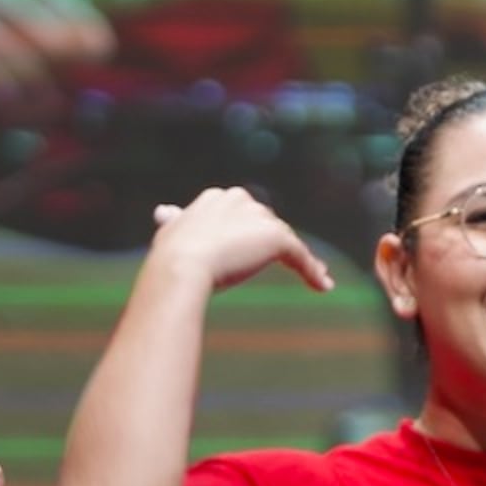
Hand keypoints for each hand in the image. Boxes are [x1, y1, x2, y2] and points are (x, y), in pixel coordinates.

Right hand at [150, 187, 333, 293]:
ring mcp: (259, 217)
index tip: (257, 249)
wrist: (181, 267)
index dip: (252, 234)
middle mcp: (240, 200)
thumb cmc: (169, 257)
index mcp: (216, 199)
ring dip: (304, 259)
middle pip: (267, 224)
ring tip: (317, 277)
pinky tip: (323, 286)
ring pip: (286, 240)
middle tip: (298, 262)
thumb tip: (163, 212)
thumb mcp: (170, 235)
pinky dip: (312, 270)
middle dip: (280, 243)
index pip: (242, 215)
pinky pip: (300, 255)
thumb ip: (175, 223)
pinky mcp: (276, 236)